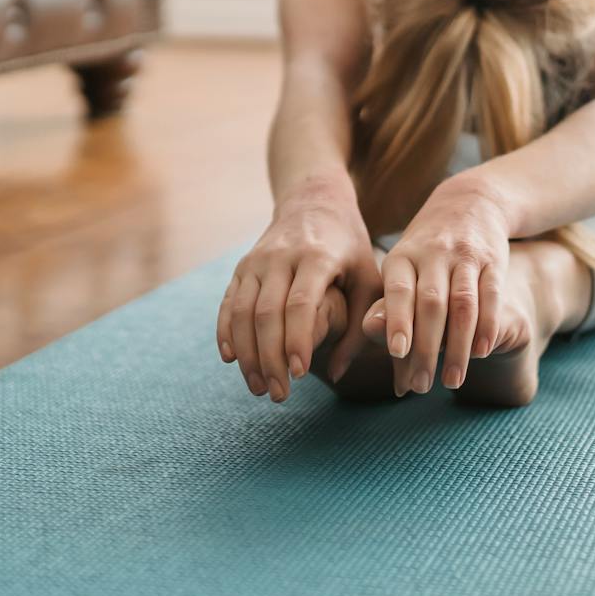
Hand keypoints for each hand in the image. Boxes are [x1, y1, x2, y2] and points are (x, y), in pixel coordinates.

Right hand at [218, 180, 379, 401]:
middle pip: (267, 313)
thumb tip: (340, 373)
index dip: (297, 340)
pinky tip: (232, 359)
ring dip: (247, 354)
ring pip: (241, 312)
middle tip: (279, 394)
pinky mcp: (242, 267)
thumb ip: (361, 324)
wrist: (314, 200)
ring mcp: (257, 261)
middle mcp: (281, 257)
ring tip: (259, 387)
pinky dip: (225, 333)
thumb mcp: (369, 277)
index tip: (300, 375)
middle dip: (270, 359)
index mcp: (317, 257)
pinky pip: (227, 304)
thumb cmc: (350, 247)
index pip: (300, 304)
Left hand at [363, 175, 512, 394]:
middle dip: (426, 348)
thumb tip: (377, 346)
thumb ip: (389, 306)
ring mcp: (465, 256)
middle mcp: (434, 253)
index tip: (397, 352)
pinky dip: (486, 326)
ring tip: (452, 380)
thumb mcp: (402, 267)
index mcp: (402, 256)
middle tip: (421, 386)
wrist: (470, 202)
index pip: (399, 290)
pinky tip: (481, 352)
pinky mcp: (494, 261)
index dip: (398, 321)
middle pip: (431, 304)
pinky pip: (491, 296)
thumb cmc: (426, 251)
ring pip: (463, 304)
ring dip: (457, 346)